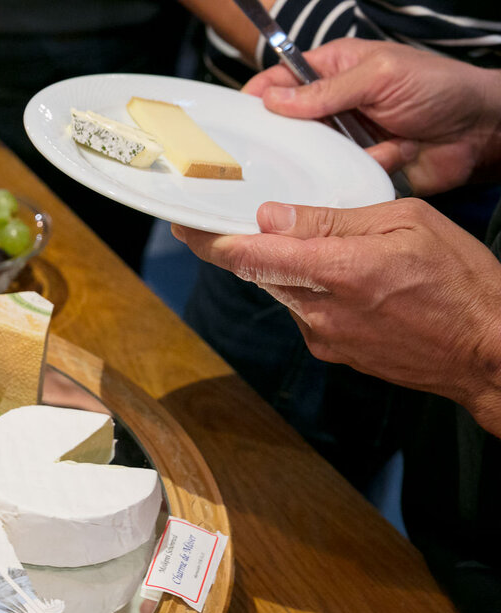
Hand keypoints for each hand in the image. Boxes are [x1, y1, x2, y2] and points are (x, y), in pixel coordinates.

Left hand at [173, 199, 500, 435]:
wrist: (489, 350)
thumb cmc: (462, 281)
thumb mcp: (406, 223)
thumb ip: (332, 220)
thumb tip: (272, 217)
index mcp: (336, 271)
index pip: (250, 255)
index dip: (209, 240)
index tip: (184, 225)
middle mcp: (320, 310)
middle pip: (260, 273)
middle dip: (248, 247)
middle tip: (242, 223)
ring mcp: (324, 337)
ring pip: (283, 291)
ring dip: (288, 268)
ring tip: (331, 250)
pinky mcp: (333, 353)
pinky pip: (306, 312)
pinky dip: (313, 290)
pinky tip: (349, 282)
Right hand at [242, 39, 500, 195]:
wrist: (480, 132)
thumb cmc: (439, 88)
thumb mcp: (380, 76)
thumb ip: (326, 90)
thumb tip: (274, 99)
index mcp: (334, 70)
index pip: (281, 79)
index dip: (257, 97)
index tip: (236, 119)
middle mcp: (334, 105)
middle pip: (287, 123)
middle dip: (280, 137)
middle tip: (261, 153)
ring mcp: (345, 139)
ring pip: (308, 155)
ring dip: (320, 159)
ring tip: (327, 159)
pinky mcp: (358, 168)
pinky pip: (335, 178)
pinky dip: (348, 176)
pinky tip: (366, 167)